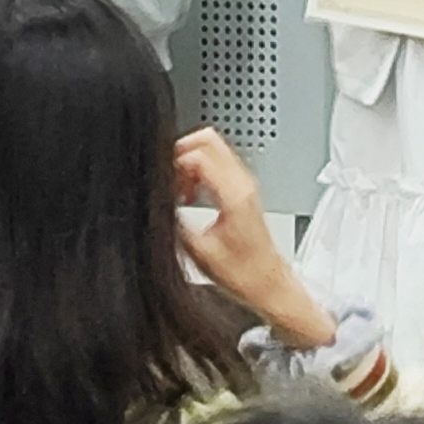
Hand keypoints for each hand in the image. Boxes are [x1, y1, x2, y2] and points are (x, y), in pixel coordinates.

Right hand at [174, 128, 331, 346]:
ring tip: (178, 189)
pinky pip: (218, 163)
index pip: (200, 155)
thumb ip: (175, 221)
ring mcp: (245, 183)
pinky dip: (198, 170)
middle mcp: (243, 183)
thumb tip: (156, 203)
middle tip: (167, 177)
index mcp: (234, 194)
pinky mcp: (243, 189)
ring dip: (189, 161)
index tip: (162, 181)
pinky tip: (190, 193)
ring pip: (213, 147)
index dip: (174, 163)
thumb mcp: (199, 251)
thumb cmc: (243, 273)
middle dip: (181, 152)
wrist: (268, 283)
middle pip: (209, 139)